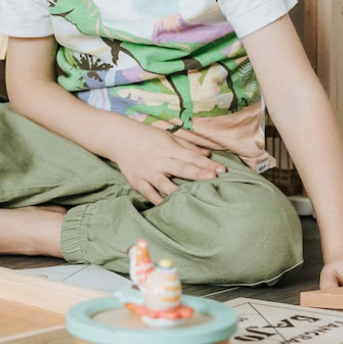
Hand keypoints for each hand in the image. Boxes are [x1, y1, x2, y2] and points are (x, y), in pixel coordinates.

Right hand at [107, 121, 226, 204]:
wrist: (120, 138)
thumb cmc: (147, 136)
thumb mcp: (168, 136)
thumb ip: (187, 146)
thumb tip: (206, 154)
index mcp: (169, 148)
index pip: (192, 157)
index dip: (207, 164)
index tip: (222, 170)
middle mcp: (160, 161)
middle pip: (182, 169)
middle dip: (199, 174)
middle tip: (215, 179)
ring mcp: (148, 172)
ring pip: (166, 184)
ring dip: (180, 191)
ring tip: (194, 197)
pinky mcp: (138, 181)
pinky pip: (149, 193)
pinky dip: (157, 200)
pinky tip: (168, 207)